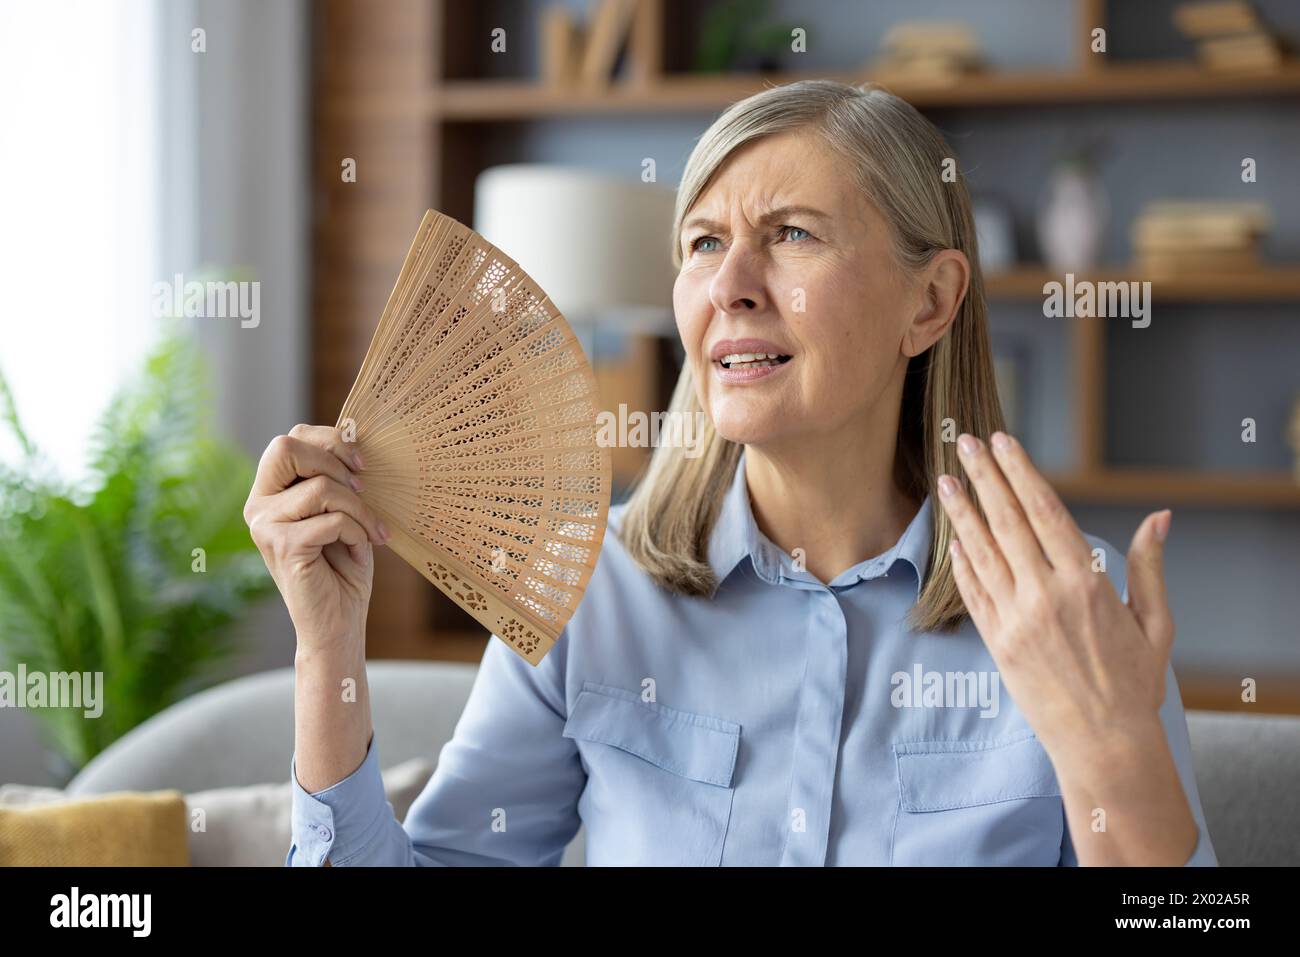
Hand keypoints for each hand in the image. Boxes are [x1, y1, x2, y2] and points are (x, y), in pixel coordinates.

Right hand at [243, 424, 390, 651]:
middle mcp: (259, 506)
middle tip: (364, 490)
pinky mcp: (282, 546)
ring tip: (371, 532)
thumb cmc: (344, 566)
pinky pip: (333, 520)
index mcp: (271, 492)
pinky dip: (357, 531)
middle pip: (287, 447)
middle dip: (336, 462)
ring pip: (322, 487)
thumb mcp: (343, 512)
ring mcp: (265, 526)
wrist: (338, 623)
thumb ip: (337, 478)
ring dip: (360, 508)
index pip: (291, 439)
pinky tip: (360, 549)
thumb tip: (354, 435)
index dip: (330, 441)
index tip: (362, 465)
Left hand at [935, 431, 1173, 759]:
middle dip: (984, 477)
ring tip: (946, 480)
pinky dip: (962, 562)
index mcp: (1087, 583)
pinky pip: (974, 593)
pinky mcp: (996, 643)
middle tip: (965, 443)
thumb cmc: (1135, 683)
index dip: (1021, 472)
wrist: (1104, 743)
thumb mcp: (1156, 622)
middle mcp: (1046, 595)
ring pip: (982, 552)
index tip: (1004, 443)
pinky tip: (953, 537)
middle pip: (1007, 521)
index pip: (1045, 511)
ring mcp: (1016, 619)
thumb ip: (1150, 565)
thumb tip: (1161, 516)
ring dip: (962, 512)